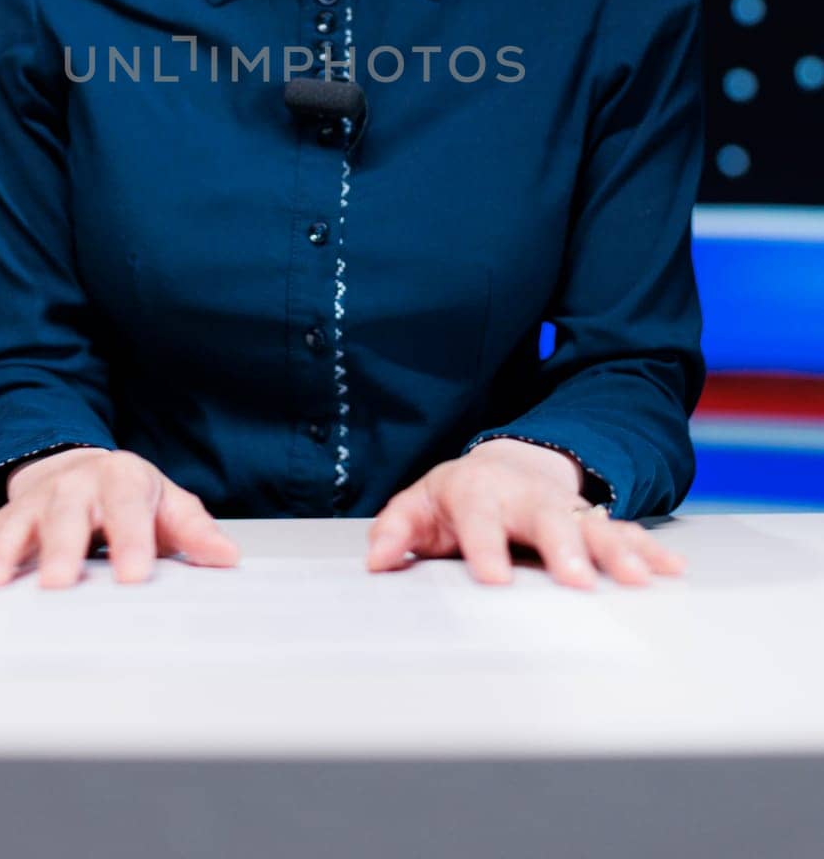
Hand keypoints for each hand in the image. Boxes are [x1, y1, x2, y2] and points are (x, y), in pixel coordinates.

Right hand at [0, 448, 239, 589]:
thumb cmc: (127, 494)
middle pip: (65, 516)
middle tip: (56, 583)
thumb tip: (226, 557)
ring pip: (13, 524)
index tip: (135, 577)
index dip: (132, 542)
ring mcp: (32, 504)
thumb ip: (192, 530)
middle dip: (59, 549)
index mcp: (119, 481)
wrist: (81, 468)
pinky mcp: (0, 520)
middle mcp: (71, 488)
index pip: (128, 511)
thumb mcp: (165, 502)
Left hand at [366, 438, 686, 589]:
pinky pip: (623, 533)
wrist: (504, 465)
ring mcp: (562, 508)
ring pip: (592, 526)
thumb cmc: (458, 497)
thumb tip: (376, 559)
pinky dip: (649, 550)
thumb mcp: (418, 506)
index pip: (480, 519)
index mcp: (477, 493)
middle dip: (564, 548)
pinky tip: (669, 570)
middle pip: (546, 518)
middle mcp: (524, 496)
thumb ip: (397, 531)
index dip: (485, 547)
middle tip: (578, 581)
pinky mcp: (590, 522)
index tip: (494, 579)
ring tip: (638, 579)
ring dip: (617, 552)